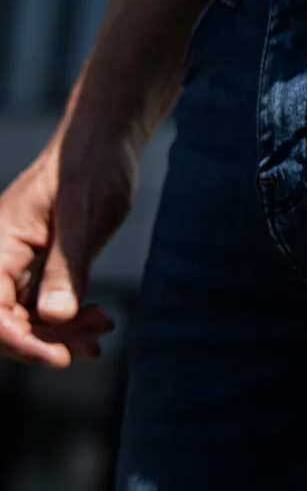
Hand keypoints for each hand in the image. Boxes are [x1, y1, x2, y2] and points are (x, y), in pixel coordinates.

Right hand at [0, 141, 127, 365]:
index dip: (21, 342)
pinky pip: (43, 301)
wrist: (107, 137)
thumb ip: (67, 264)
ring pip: (27, 316)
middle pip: (7, 321)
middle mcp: (1, 257)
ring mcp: (21, 261)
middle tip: (91, 347)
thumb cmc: (92, 164)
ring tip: (101, 332)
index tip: (59, 359)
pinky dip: (68, 317)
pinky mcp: (43, 261)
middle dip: (46, 342)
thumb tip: (54, 317)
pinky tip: (98, 319)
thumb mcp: (83, 213)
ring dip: (60, 333)